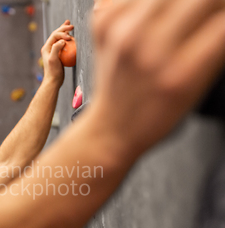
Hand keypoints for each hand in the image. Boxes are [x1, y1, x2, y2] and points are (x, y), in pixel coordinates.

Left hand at [41, 20, 73, 84]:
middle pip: (56, 35)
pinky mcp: (59, 55)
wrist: (53, 81)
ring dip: (65, 32)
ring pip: (60, 39)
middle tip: (71, 25)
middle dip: (64, 29)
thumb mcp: (53, 59)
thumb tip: (63, 40)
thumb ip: (56, 48)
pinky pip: (64, 45)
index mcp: (46, 47)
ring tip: (70, 27)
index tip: (70, 37)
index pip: (54, 35)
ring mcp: (54, 51)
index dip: (62, 33)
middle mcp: (49, 48)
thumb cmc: (53, 71)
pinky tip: (73, 39)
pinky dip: (68, 41)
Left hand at [90, 0, 224, 153]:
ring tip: (181, 17)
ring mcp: (123, 34)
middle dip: (210, 5)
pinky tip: (155, 15)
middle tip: (207, 15)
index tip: (220, 19)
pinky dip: (151, 2)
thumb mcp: (199, 84)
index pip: (223, 21)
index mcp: (180, 75)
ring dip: (182, 3)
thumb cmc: (156, 112)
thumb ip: (216, 42)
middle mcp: (149, 50)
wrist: (113, 125)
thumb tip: (219, 14)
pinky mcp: (104, 22)